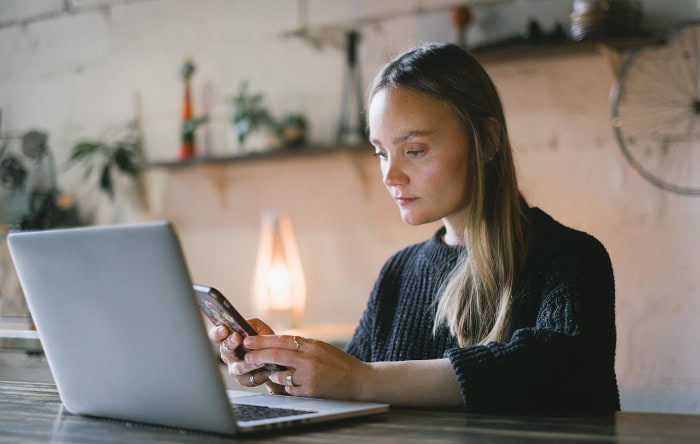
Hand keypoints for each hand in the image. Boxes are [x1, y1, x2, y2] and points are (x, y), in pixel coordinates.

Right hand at [207, 319, 284, 394]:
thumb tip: (244, 326)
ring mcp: (234, 368)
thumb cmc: (263, 340)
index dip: (217, 333)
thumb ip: (251, 324)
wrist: (275, 357)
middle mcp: (228, 355)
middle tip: (237, 337)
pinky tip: (266, 370)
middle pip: (225, 350)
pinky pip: (250, 379)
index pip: (216, 336)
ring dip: (248, 363)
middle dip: (231, 343)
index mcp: (229, 340)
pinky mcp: (244, 380)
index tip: (224, 329)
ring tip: (259, 359)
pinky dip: (259, 374)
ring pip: (238, 367)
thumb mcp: (259, 328)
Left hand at [241, 334, 369, 398]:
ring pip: (280, 375)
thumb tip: (277, 344)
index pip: (282, 340)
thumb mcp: (320, 347)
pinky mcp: (310, 391)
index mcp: (311, 345)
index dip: (263, 340)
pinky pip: (289, 389)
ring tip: (271, 372)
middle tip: (246, 356)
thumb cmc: (338, 362)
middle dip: (258, 356)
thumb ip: (301, 346)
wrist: (357, 379)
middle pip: (276, 355)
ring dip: (273, 374)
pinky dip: (287, 386)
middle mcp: (309, 359)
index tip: (248, 340)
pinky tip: (292, 384)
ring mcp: (309, 376)